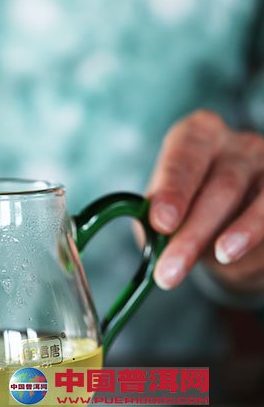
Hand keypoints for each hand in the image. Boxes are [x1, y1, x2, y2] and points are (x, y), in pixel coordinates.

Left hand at [148, 110, 263, 292]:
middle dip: (194, 233)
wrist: (233, 218)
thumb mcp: (166, 206)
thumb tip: (153, 235)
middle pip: (222, 186)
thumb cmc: (188, 206)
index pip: (184, 157)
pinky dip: (257, 241)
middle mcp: (238, 145)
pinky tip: (237, 258)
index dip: (173, 190)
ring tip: (219, 260)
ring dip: (237, 237)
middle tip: (170, 270)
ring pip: (258, 203)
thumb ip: (157, 216)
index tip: (161, 224)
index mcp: (196, 136)